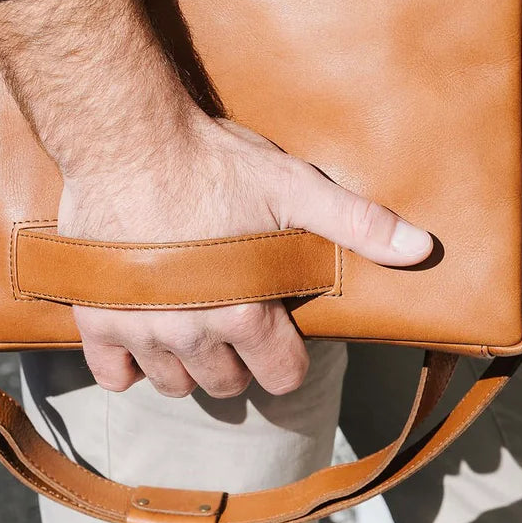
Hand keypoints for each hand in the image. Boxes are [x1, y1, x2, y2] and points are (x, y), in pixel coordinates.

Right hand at [0, 0, 431, 404]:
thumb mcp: (295, 188)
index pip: (282, 375)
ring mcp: (141, 331)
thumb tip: (423, 249)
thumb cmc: (215, 163)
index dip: (290, 357)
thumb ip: (358, 224)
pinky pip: (113, 373)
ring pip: (174, 383)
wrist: (129, 138)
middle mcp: (193, 335)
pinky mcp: (98, 317)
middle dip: (241, 362)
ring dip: (190, 365)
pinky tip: (142, 338)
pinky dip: (128, 365)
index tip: (284, 335)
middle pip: (226, 385)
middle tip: (242, 325)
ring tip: (198, 328)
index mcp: (246, 313)